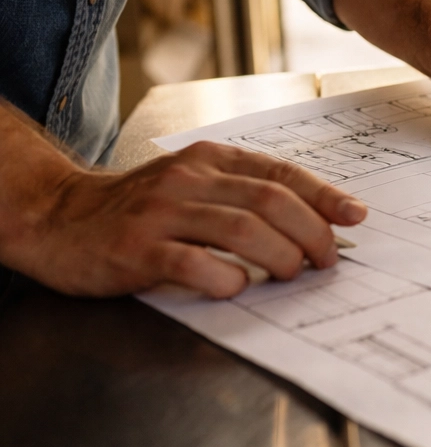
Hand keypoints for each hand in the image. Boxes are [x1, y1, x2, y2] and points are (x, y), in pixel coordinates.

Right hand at [11, 141, 364, 297]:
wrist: (58, 218)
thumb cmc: (140, 210)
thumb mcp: (194, 185)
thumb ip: (244, 196)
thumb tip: (315, 221)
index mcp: (209, 159)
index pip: (280, 172)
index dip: (324, 196)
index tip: (356, 217)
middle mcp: (188, 178)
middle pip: (270, 200)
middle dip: (310, 232)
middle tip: (326, 260)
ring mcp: (161, 212)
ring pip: (240, 228)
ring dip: (279, 255)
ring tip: (292, 274)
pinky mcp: (136, 249)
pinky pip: (192, 263)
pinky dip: (224, 277)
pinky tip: (237, 287)